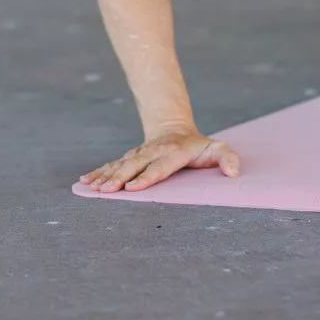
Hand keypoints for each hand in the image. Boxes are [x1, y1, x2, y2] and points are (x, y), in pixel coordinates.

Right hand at [79, 128, 241, 192]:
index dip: (146, 177)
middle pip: (134, 166)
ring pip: (120, 165)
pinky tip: (85, 181)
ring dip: (105, 176)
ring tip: (92, 187)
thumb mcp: (217, 148)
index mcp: (173, 153)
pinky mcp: (130, 157)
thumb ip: (227, 158)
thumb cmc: (199, 146)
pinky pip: (113, 165)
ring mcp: (139, 154)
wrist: (175, 129)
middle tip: (106, 190)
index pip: (159, 167)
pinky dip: (99, 172)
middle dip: (119, 178)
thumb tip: (234, 172)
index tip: (132, 188)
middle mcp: (153, 152)